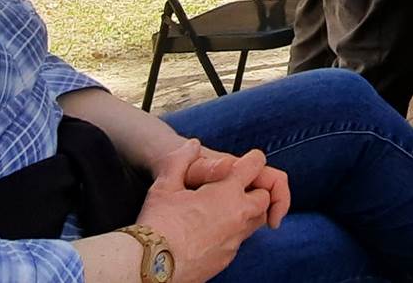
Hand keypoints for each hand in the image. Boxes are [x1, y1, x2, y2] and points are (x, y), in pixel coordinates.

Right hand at [136, 140, 272, 282]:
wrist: (148, 267)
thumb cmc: (157, 224)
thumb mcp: (164, 185)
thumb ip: (180, 160)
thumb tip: (192, 146)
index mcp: (228, 192)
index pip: (257, 165)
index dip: (251, 160)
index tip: (242, 164)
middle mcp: (239, 216)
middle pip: (264, 197)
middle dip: (254, 191)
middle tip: (234, 190)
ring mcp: (234, 241)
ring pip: (255, 222)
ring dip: (247, 213)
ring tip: (223, 211)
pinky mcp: (226, 260)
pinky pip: (238, 243)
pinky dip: (232, 234)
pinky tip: (211, 232)